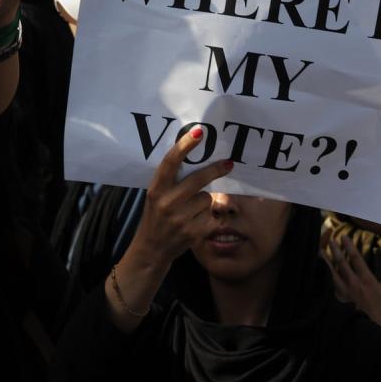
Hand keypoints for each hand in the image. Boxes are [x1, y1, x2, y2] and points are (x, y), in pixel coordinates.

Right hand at [132, 128, 232, 267]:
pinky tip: (195, 223)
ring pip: (207, 198)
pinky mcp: (193, 233)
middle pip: (198, 179)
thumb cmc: (157, 216)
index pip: (170, 163)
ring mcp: (180, 219)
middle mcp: (167, 203)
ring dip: (205, 202)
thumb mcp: (156, 196)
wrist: (152, 250)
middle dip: (216, 170)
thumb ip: (172, 181)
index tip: (199, 131)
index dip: (185, 146)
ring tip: (191, 211)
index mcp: (156, 189)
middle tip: (228, 163)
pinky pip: (211, 215)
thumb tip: (198, 157)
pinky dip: (208, 217)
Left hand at [326, 232, 380, 326]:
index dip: (350, 247)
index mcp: (366, 280)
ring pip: (332, 273)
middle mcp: (353, 284)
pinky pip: (330, 285)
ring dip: (326, 261)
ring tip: (319, 250)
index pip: (356, 259)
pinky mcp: (338, 299)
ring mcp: (344, 292)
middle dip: (336, 250)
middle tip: (330, 239)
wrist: (373, 327)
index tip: (344, 237)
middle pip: (342, 264)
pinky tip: (319, 270)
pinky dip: (325, 276)